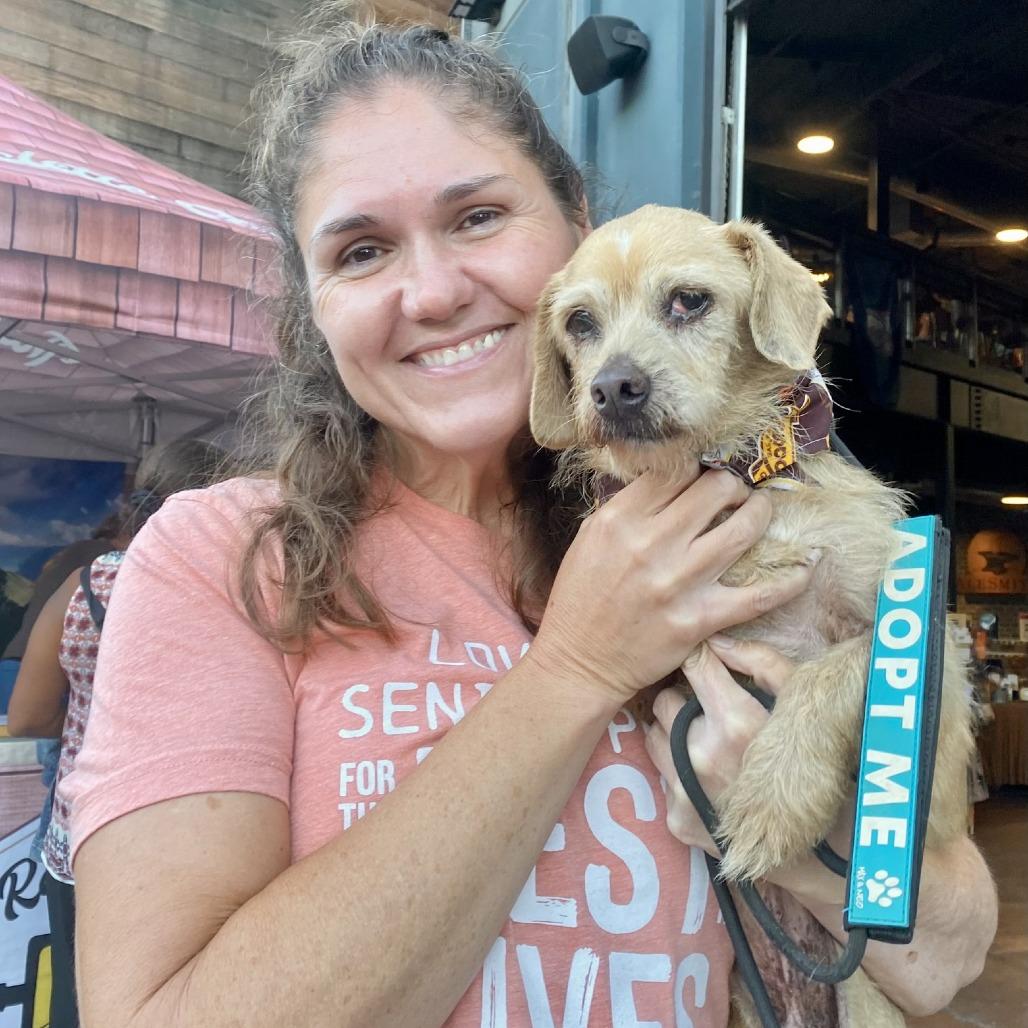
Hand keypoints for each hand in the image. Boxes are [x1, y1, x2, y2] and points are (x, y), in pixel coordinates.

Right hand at [531, 469, 813, 706]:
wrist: (580, 661)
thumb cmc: (581, 597)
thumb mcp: (590, 537)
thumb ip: (629, 505)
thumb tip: (673, 478)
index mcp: (619, 520)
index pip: (675, 469)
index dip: (697, 466)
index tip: (702, 476)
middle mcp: (650, 545)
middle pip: (715, 489)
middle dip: (731, 485)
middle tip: (733, 495)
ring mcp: (679, 582)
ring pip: (743, 528)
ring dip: (760, 513)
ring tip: (759, 512)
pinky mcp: (700, 619)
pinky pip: (760, 594)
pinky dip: (791, 578)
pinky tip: (807, 564)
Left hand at [644, 634, 797, 854]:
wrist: (819, 849)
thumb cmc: (813, 764)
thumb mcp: (801, 705)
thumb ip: (761, 663)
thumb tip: (718, 640)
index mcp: (735, 721)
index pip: (692, 666)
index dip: (696, 659)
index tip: (701, 662)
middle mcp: (703, 755)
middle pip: (664, 701)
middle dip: (682, 700)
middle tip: (705, 710)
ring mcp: (686, 790)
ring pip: (652, 737)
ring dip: (672, 734)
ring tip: (702, 743)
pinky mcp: (677, 820)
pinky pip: (661, 779)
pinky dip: (678, 773)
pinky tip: (708, 780)